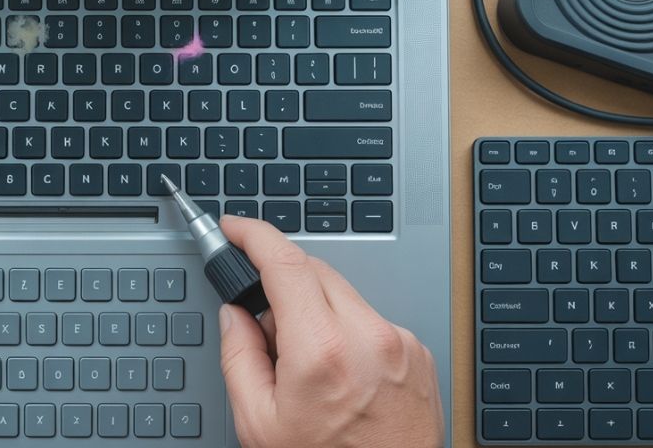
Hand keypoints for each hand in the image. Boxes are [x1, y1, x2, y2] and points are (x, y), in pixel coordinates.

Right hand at [217, 216, 443, 447]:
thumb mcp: (259, 423)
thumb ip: (239, 357)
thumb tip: (235, 315)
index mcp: (321, 351)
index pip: (284, 262)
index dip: (253, 235)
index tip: (235, 229)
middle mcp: (368, 337)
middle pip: (314, 270)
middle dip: (280, 281)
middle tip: (265, 325)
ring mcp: (399, 342)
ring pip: (343, 293)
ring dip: (315, 308)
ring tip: (308, 365)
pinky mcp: (417, 352)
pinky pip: (370, 318)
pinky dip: (346, 330)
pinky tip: (341, 373)